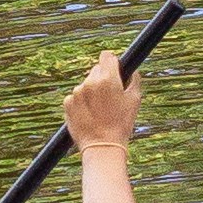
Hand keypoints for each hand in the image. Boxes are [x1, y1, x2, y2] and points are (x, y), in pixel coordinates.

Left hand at [65, 47, 134, 161]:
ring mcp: (77, 92)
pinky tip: (89, 114)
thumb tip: (132, 71)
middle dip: (103, 79)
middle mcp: (90, 82)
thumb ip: (134, 80)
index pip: (106, 56)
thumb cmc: (121, 124)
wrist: (102, 146)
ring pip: (86, 84)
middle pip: (96, 70)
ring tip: (99, 110)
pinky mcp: (67, 103)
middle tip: (109, 96)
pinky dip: (81, 102)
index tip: (113, 69)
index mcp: (108, 78)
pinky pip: (76, 96)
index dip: (111, 62)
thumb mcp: (135, 101)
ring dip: (91, 92)